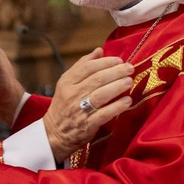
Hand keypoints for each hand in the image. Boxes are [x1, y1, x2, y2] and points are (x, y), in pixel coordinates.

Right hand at [43, 49, 134, 163]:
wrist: (54, 133)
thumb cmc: (64, 105)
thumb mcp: (67, 83)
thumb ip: (82, 66)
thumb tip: (99, 50)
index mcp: (67, 82)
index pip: (88, 67)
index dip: (106, 62)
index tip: (119, 60)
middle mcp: (72, 94)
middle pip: (97, 79)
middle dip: (116, 72)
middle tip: (130, 68)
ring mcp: (80, 110)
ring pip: (101, 95)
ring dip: (117, 87)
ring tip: (129, 81)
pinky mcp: (87, 125)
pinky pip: (104, 114)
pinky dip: (117, 106)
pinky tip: (127, 101)